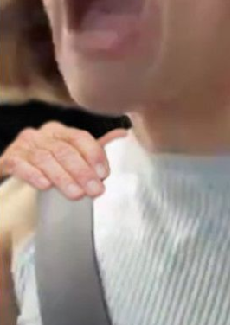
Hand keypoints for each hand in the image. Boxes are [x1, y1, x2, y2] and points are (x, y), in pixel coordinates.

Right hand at [0, 123, 128, 200]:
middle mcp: (42, 134)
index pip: (80, 137)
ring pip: (45, 159)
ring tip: (76, 194)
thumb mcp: (71, 153)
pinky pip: (21, 165)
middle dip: (82, 172)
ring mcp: (24, 145)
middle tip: (95, 191)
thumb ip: (94, 146)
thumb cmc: (49, 161)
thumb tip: (123, 132)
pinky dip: (34, 175)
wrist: (14, 167)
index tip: (104, 174)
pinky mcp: (9, 158)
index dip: (94, 155)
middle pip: (64, 151)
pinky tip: (45, 186)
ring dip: (62, 178)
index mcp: (60, 130)